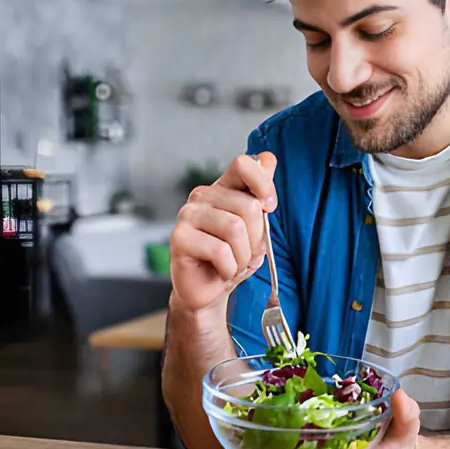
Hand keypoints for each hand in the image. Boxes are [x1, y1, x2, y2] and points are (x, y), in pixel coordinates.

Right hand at [168, 152, 277, 314]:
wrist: (210, 289)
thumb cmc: (233, 256)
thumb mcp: (257, 226)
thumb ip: (261, 192)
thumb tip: (268, 158)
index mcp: (223, 188)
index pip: (244, 164)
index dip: (264, 184)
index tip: (270, 207)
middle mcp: (203, 196)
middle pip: (248, 206)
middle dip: (257, 237)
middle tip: (245, 252)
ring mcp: (188, 215)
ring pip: (235, 228)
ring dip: (243, 255)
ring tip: (234, 262)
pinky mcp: (179, 238)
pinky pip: (220, 250)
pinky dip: (229, 267)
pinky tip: (221, 270)